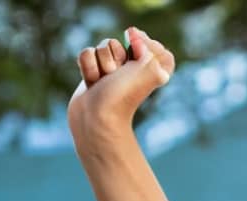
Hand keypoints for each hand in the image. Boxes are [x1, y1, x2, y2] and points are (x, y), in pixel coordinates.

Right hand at [68, 27, 175, 149]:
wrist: (96, 118)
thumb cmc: (122, 97)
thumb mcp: (148, 71)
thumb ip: (152, 51)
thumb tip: (136, 36)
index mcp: (153, 73)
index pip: (158, 49)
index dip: (148, 46)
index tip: (137, 51)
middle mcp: (134, 72)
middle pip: (124, 42)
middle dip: (116, 53)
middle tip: (117, 73)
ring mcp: (113, 72)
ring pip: (103, 45)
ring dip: (101, 61)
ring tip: (103, 80)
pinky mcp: (94, 73)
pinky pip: (87, 53)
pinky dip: (88, 66)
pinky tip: (92, 82)